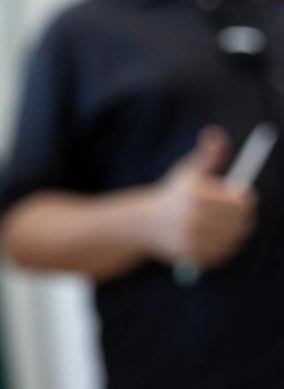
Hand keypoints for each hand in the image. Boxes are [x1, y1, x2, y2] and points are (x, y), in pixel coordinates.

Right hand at [145, 126, 256, 268]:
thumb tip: (215, 133)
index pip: (240, 201)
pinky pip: (221, 255)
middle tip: (239, 215)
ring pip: (232, 240)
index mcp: (195, 194)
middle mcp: (190, 217)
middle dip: (242, 218)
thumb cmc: (174, 194)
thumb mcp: (189, 170)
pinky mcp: (188, 255)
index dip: (245, 199)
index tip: (242, 198)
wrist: (144, 224)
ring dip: (234, 235)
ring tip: (227, 228)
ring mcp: (189, 238)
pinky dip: (224, 249)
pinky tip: (216, 241)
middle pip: (239, 222)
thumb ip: (209, 154)